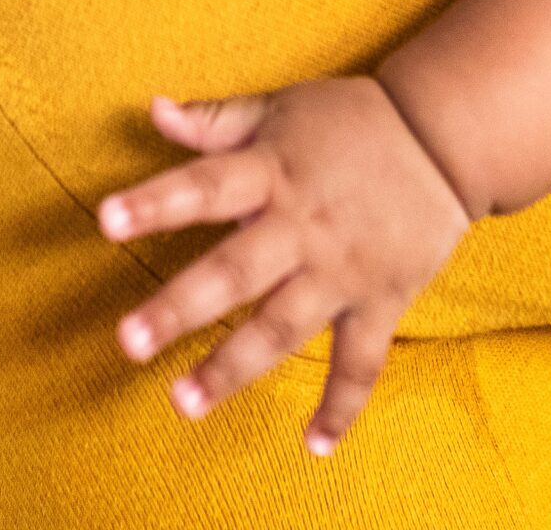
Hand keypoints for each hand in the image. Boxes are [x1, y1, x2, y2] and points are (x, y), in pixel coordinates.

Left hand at [96, 78, 468, 454]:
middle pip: (236, 271)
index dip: (156, 202)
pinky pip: (361, 361)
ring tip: (182, 402)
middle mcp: (304, 226)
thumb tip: (151, 110)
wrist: (444, 138)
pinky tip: (313, 444)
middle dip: (181, 307)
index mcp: (273, 172)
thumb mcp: (280, 107)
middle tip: (128, 341)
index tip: (105, 221)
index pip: (205, 186)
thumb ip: (215, 120)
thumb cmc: (351, 120)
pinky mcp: (381, 300)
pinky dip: (342, 404)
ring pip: (284, 325)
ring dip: (234, 366)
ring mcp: (343, 269)